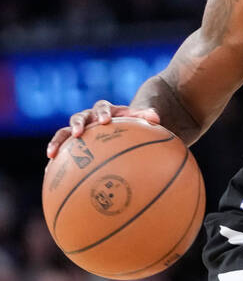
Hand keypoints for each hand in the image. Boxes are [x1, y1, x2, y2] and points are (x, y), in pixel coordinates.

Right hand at [46, 100, 160, 158]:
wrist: (118, 125)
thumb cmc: (131, 122)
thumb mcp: (139, 118)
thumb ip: (146, 116)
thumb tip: (156, 119)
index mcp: (104, 110)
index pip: (102, 107)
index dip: (102, 113)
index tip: (105, 121)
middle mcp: (87, 117)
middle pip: (78, 117)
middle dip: (77, 124)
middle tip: (78, 133)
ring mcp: (77, 130)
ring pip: (63, 133)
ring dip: (57, 142)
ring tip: (52, 154)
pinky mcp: (71, 143)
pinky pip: (61, 151)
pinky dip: (55, 160)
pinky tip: (49, 173)